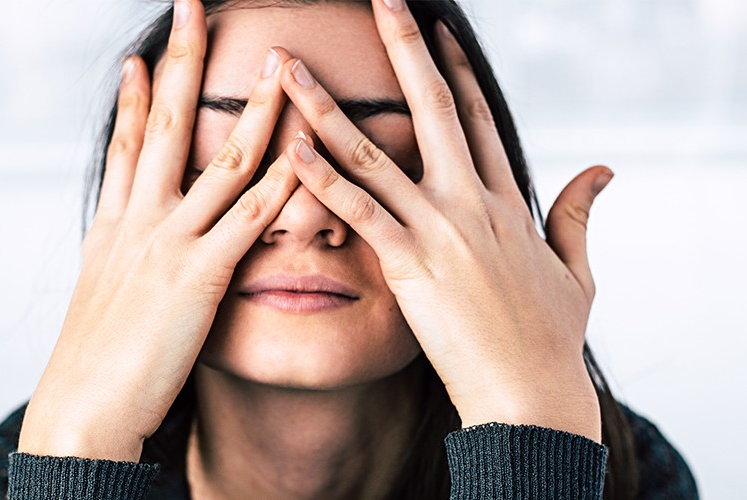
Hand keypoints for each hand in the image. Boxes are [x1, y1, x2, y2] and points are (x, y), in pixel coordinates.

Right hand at [17, 0, 299, 460]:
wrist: (84, 406)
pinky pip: (247, 219)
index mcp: (115, 225)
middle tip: (195, 11)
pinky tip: (304, 153)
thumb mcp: (104, 294)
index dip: (135, 97)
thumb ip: (124, 258)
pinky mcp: (200, 277)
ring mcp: (170, 243)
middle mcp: (140, 220)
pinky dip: (279, 184)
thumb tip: (131, 243)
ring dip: (253, 109)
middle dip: (182, 64)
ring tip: (277, 63)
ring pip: (219, 161)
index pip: (127, 144)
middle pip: (166, 126)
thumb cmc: (96, 360)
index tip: (145, 56)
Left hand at [276, 0, 609, 441]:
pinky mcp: (411, 264)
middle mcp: (471, 201)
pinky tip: (292, 149)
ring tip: (292, 69)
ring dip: (329, 107)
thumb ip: (578, 214)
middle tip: (381, 2)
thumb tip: (602, 169)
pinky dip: (324, 180)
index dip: (455, 71)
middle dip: (405, 50)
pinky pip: (360, 213)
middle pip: (433, 109)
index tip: (436, 32)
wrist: (533, 393)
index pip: (478, 119)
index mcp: (506, 201)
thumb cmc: (550, 339)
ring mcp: (440, 229)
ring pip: (375, 154)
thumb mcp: (575, 270)